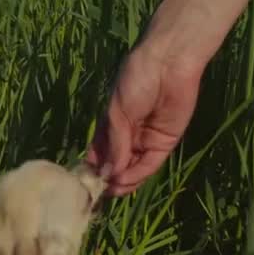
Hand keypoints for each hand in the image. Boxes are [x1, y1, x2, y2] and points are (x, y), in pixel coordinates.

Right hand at [87, 41, 203, 196]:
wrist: (167, 63)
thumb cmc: (135, 80)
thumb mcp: (117, 113)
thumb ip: (114, 145)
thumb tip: (107, 173)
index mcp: (112, 125)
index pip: (101, 153)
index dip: (94, 167)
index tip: (85, 182)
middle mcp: (129, 135)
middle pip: (118, 164)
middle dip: (109, 178)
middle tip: (99, 191)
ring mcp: (147, 140)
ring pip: (134, 168)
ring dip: (123, 180)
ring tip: (112, 188)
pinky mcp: (165, 142)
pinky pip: (150, 163)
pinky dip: (138, 174)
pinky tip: (125, 180)